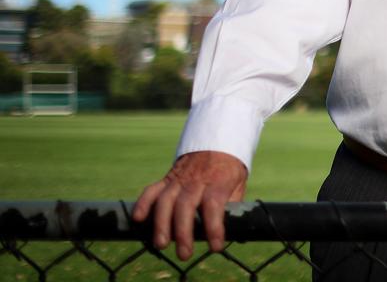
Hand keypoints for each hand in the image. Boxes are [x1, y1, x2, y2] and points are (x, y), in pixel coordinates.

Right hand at [132, 151, 247, 259]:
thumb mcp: (239, 183)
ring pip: (166, 200)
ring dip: (161, 223)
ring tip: (161, 244)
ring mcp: (179, 179)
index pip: (214, 205)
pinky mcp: (167, 179)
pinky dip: (143, 203)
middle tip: (184, 254)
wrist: (215, 143)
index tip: (215, 246)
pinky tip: (138, 219)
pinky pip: (152, 190)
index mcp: (218, 181)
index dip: (214, 227)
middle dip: (183, 232)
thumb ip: (233, 203)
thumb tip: (231, 228)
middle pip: (186, 205)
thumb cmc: (229, 170)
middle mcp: (196, 180)